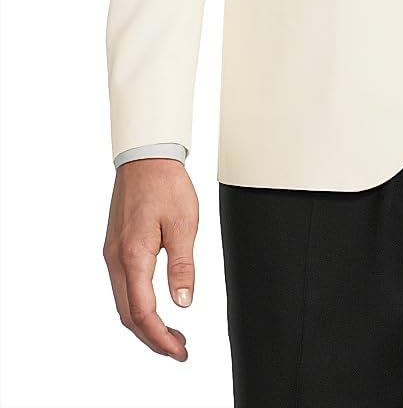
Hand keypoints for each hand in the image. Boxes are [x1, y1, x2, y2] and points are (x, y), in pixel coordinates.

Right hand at [103, 158, 198, 359]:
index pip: (142, 312)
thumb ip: (182, 265)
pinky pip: (122, 287)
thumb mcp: (184, 224)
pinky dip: (137, 305)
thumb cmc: (165, 184)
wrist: (146, 158)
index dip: (160, 338)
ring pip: (123, 303)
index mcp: (133, 256)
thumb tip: (183, 302)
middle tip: (178, 348)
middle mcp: (116, 259)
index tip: (179, 350)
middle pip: (128, 315)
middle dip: (152, 338)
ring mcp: (112, 254)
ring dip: (144, 324)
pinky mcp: (115, 248)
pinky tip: (154, 308)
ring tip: (171, 333)